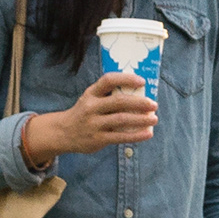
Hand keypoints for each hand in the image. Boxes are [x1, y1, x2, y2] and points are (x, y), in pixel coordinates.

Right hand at [19, 73, 154, 165]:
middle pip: (119, 101)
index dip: (126, 78)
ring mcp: (94, 124)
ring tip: (154, 119)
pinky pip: (120, 137)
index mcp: (91, 93)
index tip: (142, 80)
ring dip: (141, 119)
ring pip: (122, 119)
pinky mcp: (98, 139)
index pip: (108, 80)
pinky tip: (148, 133)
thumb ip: (109, 96)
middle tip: (154, 104)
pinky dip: (136, 135)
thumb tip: (140, 94)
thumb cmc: (85, 113)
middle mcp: (91, 107)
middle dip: (139, 102)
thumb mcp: (91, 99)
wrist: (63, 133)